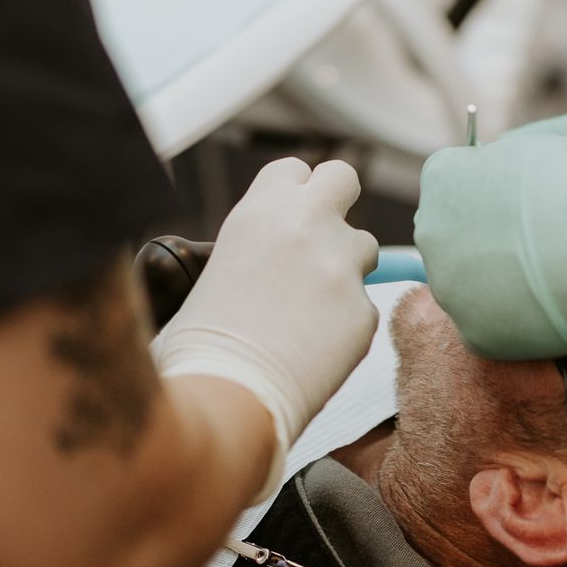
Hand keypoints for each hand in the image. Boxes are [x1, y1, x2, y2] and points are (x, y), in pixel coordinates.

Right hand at [152, 158, 378, 494]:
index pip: (294, 170)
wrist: (223, 397)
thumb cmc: (201, 344)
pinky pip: (362, 307)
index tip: (290, 217)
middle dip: (338, 203)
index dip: (294, 194)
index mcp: (261, 210)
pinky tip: (311, 350)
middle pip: (344, 178)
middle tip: (324, 237)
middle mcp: (308, 225)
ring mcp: (341, 266)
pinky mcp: (363, 310)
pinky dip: (344, 324)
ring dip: (345, 268)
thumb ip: (253, 248)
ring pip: (365, 246)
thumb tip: (268, 257)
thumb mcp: (214, 272)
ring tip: (308, 311)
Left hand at [414, 138, 566, 359]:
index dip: (486, 191)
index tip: (514, 203)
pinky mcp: (474, 334)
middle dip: (480, 239)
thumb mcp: (533, 151)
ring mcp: (449, 288)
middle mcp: (432, 232)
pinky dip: (512, 318)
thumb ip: (498, 164)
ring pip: (465, 284)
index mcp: (443, 177)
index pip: (448, 182)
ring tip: (547, 275)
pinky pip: (487, 325)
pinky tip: (548, 305)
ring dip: (494, 281)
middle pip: (449, 236)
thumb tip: (493, 179)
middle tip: (531, 243)